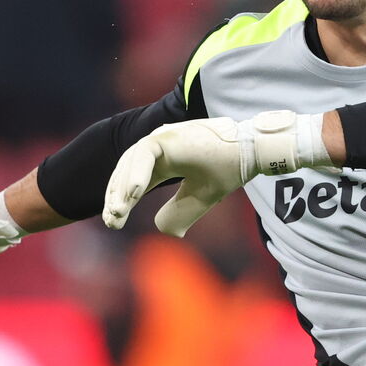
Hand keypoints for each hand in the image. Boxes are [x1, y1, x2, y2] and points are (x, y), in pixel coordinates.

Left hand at [103, 111, 329, 236]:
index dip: (123, 201)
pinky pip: (144, 154)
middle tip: (112, 221)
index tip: (115, 222)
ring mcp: (162, 139)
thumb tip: (161, 229)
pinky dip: (136, 173)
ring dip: (122, 188)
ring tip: (118, 212)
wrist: (252, 152)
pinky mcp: (168, 136)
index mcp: (165, 162)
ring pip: (130, 163)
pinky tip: (133, 194)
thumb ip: (182, 212)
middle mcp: (160, 149)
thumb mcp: (201, 198)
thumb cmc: (229, 170)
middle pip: (127, 172)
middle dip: (116, 197)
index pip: (134, 182)